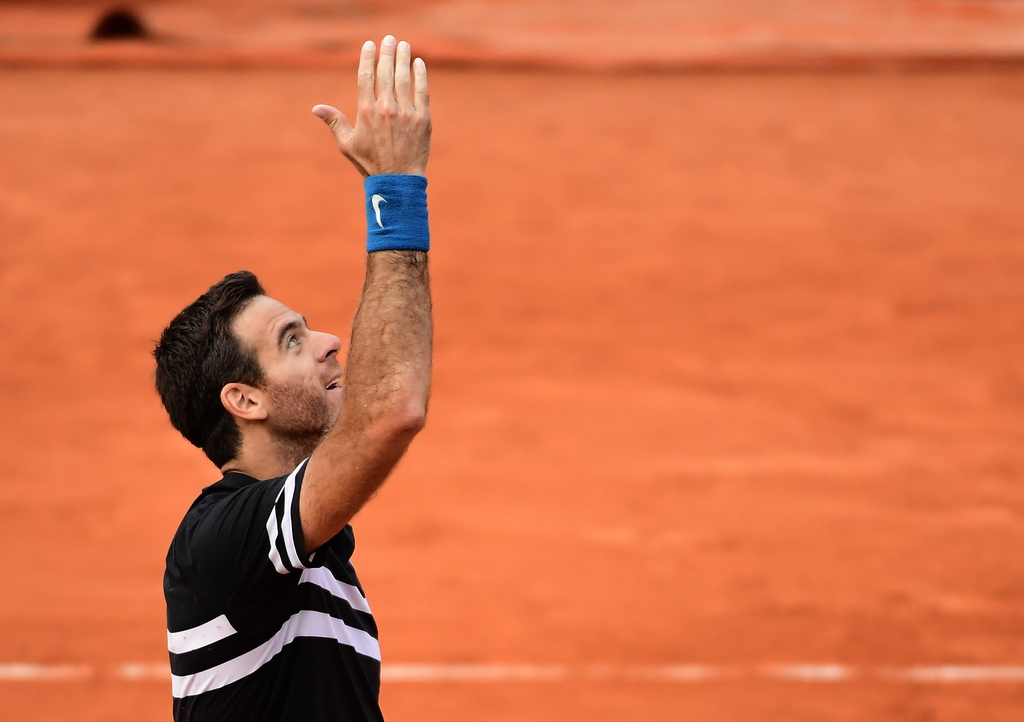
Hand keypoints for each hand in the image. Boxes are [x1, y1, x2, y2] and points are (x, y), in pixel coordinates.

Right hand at [312, 36, 430, 176]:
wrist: (398, 180)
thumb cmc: (371, 163)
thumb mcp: (348, 144)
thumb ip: (334, 122)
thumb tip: (316, 108)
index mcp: (367, 112)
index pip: (365, 77)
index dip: (368, 58)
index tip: (370, 45)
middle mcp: (386, 109)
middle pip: (386, 73)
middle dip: (387, 53)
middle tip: (389, 39)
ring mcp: (406, 113)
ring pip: (404, 79)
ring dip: (404, 59)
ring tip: (404, 45)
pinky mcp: (423, 119)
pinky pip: (422, 92)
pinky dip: (421, 76)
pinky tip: (419, 64)